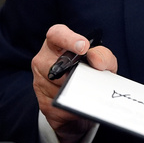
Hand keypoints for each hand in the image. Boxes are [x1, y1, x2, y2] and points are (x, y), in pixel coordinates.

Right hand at [32, 24, 117, 142]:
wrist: (85, 100)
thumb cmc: (91, 72)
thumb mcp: (103, 62)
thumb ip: (103, 56)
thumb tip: (95, 60)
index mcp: (56, 43)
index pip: (56, 34)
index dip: (69, 39)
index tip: (84, 47)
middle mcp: (43, 60)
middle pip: (53, 66)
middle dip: (72, 73)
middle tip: (86, 78)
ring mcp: (40, 82)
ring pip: (56, 88)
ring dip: (75, 92)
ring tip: (87, 93)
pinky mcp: (43, 103)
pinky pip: (58, 107)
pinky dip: (73, 108)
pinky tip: (81, 106)